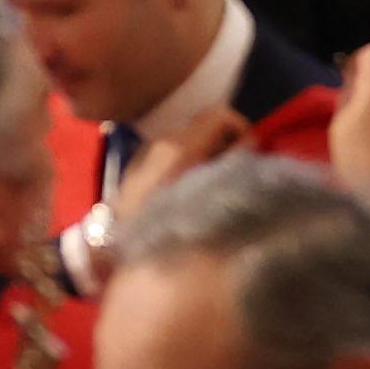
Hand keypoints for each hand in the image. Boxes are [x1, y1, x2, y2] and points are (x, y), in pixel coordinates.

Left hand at [111, 108, 244, 221]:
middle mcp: (160, 143)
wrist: (119, 254)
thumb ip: (233, 163)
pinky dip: (185, 166)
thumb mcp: (210, 195)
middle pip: (202, 127)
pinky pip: (169, 158)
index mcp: (178, 146)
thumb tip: (250, 142)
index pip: (218, 114)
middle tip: (234, 173)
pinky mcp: (134, 172)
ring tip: (211, 187)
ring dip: (204, 157)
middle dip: (224, 144)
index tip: (250, 153)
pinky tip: (185, 195)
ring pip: (186, 144)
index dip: (241, 128)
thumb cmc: (170, 227)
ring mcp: (144, 156)